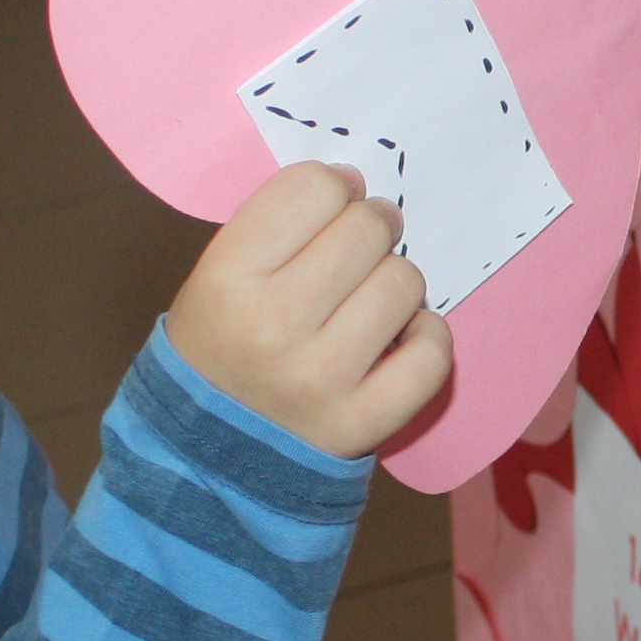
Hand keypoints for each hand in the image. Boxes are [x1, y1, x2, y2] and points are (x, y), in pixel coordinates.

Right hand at [168, 162, 453, 458]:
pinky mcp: (361, 423)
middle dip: (372, 226)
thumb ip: (277, 226)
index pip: (310, 190)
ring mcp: (320, 379)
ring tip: (370, 299)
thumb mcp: (216, 277)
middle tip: (363, 244)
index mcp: (227, 279)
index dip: (333, 186)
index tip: (336, 200)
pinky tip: (403, 337)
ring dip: (395, 283)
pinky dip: (427, 337)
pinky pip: (431, 355)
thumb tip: (354, 185)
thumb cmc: (222, 347)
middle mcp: (272, 326)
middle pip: (365, 230)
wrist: (208, 455)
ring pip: (402, 284)